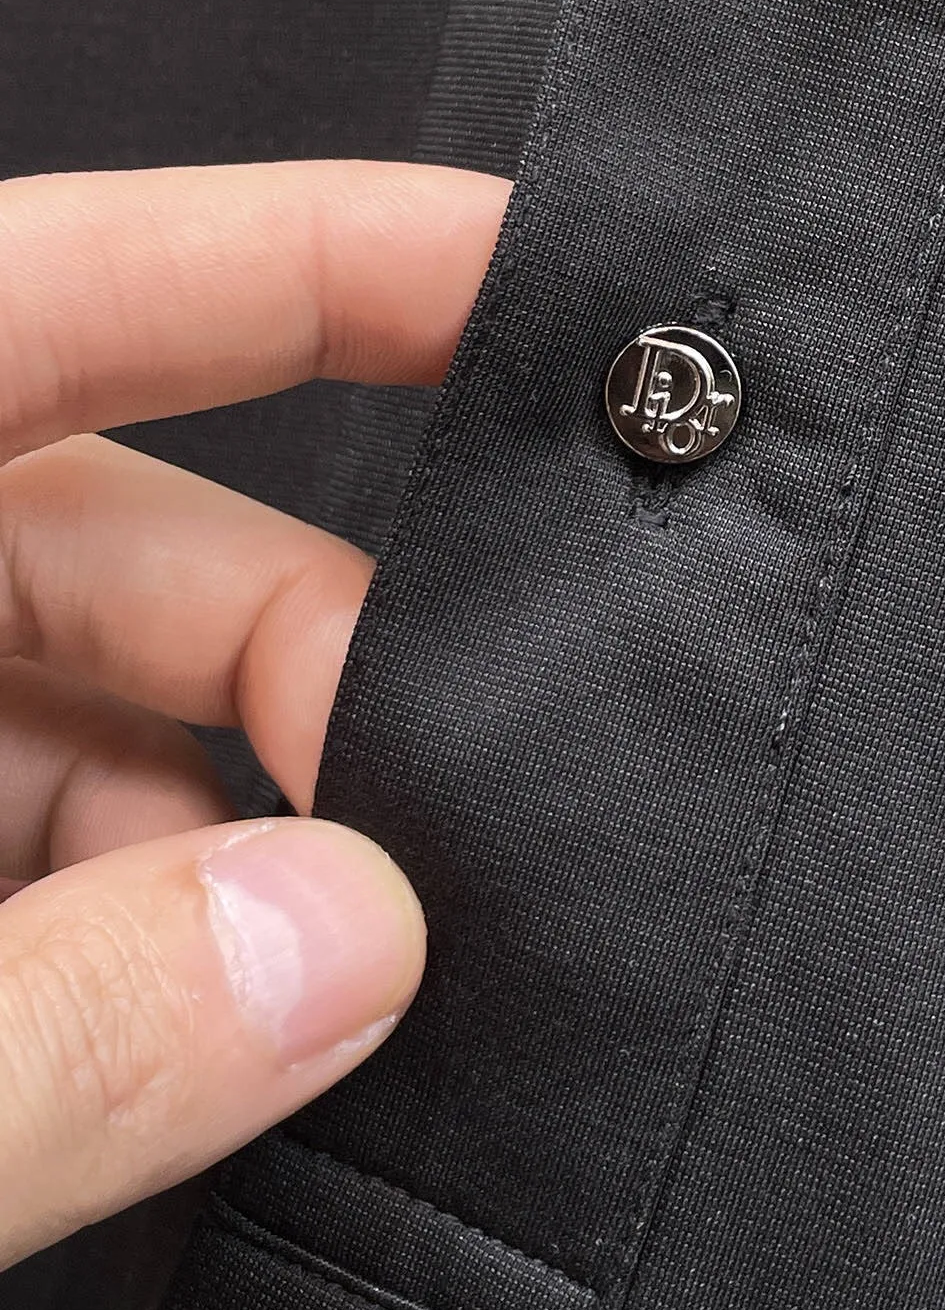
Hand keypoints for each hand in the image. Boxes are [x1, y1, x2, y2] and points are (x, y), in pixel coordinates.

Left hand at [0, 159, 508, 1269]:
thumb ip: (45, 1026)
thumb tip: (342, 951)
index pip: (82, 286)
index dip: (318, 254)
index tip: (530, 279)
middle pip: (131, 536)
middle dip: (322, 663)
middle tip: (447, 826)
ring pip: (99, 716)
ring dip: (233, 844)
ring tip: (325, 1000)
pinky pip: (33, 846)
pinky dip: (138, 933)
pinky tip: (195, 1055)